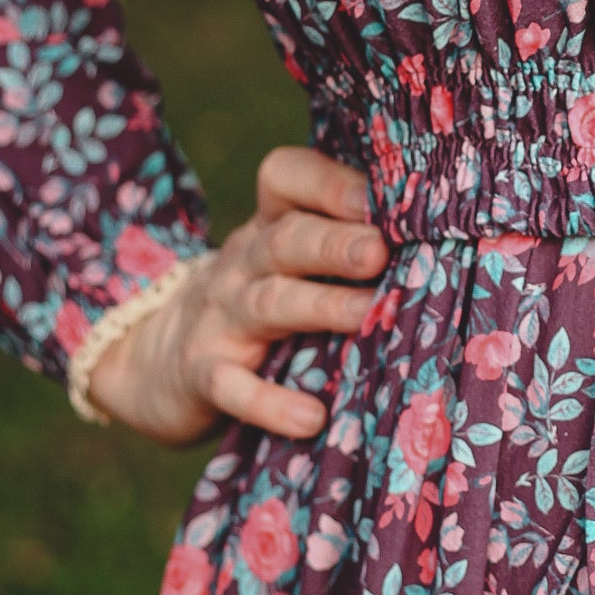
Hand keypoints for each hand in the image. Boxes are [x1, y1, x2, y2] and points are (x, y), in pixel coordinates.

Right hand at [84, 146, 388, 444]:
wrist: (152, 361)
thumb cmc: (255, 305)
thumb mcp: (285, 263)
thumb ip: (341, 246)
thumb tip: (442, 243)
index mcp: (270, 227)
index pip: (286, 178)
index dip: (329, 183)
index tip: (383, 195)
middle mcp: (244, 263)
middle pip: (287, 240)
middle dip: (335, 243)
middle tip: (381, 250)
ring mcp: (220, 318)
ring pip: (270, 304)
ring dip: (321, 307)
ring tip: (369, 315)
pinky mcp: (202, 374)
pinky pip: (232, 386)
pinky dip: (270, 403)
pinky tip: (312, 417)